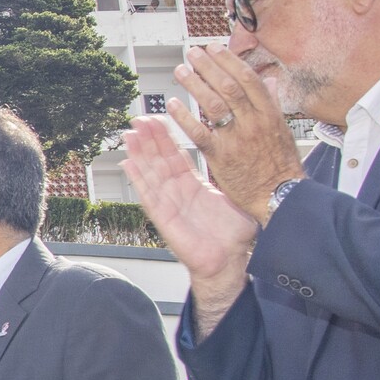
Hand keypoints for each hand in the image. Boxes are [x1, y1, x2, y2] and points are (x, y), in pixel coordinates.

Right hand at [122, 116, 259, 330]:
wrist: (229, 261)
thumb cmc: (234, 236)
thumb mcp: (236, 198)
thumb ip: (235, 177)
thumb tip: (251, 156)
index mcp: (194, 186)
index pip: (177, 156)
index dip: (166, 138)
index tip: (158, 119)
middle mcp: (178, 193)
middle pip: (160, 160)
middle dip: (149, 140)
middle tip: (140, 119)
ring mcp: (169, 204)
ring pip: (150, 174)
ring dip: (139, 153)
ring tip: (130, 134)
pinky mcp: (164, 218)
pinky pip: (149, 195)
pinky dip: (138, 180)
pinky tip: (128, 163)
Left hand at [166, 45, 306, 215]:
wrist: (281, 196)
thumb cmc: (282, 165)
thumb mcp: (283, 129)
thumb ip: (273, 103)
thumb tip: (271, 80)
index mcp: (270, 113)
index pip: (248, 78)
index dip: (229, 60)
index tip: (214, 48)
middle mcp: (254, 122)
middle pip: (229, 86)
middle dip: (208, 66)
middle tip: (192, 54)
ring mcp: (237, 139)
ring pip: (213, 105)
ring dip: (194, 85)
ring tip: (180, 72)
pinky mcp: (221, 157)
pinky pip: (199, 133)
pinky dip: (184, 117)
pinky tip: (172, 106)